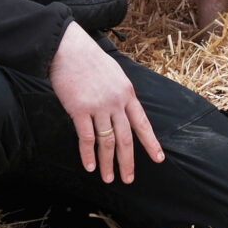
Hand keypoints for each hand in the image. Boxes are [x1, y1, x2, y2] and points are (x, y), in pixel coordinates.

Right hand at [49, 23, 164, 183]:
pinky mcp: (80, 109)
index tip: (159, 159)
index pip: (142, 123)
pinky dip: (88, 154)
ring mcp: (98, 106)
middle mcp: (116, 102)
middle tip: (128, 179)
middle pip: (126, 138)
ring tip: (108, 178)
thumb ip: (120, 94)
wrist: (68, 48)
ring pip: (107, 142)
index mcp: (127, 93)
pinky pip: (86, 137)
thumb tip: (122, 112)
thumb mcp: (115, 74)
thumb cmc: (89, 60)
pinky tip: (89, 166)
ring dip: (107, 163)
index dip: (151, 143)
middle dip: (128, 161)